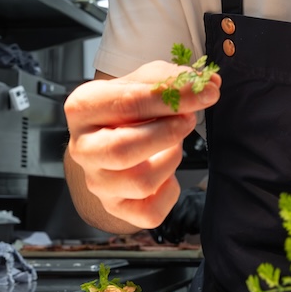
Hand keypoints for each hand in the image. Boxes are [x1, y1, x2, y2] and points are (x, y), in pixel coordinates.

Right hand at [63, 61, 219, 229]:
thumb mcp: (144, 81)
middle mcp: (82, 149)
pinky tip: (166, 173)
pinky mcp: (115, 207)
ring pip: (141, 182)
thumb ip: (173, 79)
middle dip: (166, 134)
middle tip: (188, 120)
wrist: (113, 136)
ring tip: (172, 145)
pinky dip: (169, 191)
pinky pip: (151, 211)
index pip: (128, 102)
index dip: (173, 98)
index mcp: (83, 109)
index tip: (206, 94)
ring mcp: (97, 182)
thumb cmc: (128, 108)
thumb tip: (208, 84)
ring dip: (170, 160)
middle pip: (123, 150)